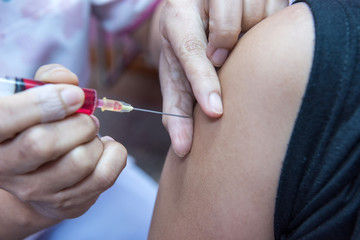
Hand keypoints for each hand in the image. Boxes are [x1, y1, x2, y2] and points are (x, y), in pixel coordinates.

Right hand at [0, 65, 126, 237]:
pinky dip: (114, 154)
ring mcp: (37, 190)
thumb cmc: (39, 128)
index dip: (42, 102)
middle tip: (86, 118)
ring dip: (95, 139)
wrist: (41, 176)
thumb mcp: (34, 100)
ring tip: (90, 135)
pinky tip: (105, 148)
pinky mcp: (67, 202)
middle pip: (44, 143)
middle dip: (78, 122)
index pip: (3, 118)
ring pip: (79, 161)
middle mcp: (7, 168)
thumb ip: (48, 81)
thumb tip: (68, 81)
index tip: (74, 95)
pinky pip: (104, 176)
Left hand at [157, 0, 287, 155]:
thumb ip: (178, 107)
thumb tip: (181, 149)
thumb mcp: (176, 72)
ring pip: (257, 15)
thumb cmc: (185, 47)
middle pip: (227, 27)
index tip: (216, 111)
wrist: (196, 10)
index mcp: (176, 18)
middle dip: (228, 47)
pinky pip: (278, 7)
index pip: (190, 50)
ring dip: (252, 35)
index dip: (204, 82)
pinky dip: (270, 23)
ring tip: (239, 39)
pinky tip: (254, 28)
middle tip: (223, 56)